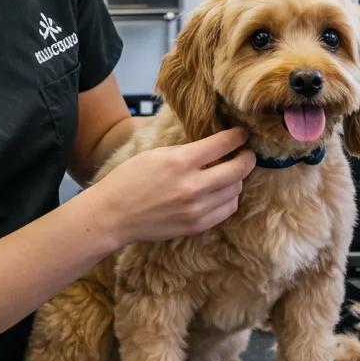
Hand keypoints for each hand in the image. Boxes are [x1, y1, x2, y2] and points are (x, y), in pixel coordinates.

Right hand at [93, 127, 255, 246]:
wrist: (113, 215)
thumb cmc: (130, 180)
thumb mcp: (157, 154)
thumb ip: (187, 151)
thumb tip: (215, 146)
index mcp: (180, 162)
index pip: (223, 144)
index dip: (237, 137)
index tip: (242, 134)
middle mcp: (192, 186)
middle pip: (238, 170)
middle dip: (246, 158)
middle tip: (246, 154)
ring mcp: (196, 209)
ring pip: (235, 190)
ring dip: (236, 180)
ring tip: (229, 173)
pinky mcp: (196, 226)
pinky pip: (227, 209)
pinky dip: (228, 198)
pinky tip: (220, 192)